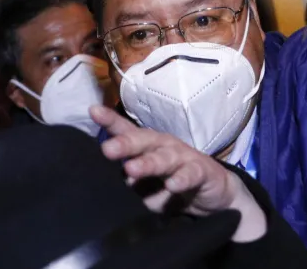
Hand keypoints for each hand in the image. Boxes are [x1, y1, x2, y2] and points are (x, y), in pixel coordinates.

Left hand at [92, 106, 266, 241]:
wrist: (213, 195)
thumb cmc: (173, 185)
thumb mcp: (145, 187)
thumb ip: (127, 184)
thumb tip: (106, 183)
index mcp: (147, 147)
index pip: (127, 131)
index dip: (111, 121)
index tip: (93, 111)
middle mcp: (164, 146)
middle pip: (144, 140)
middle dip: (126, 144)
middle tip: (108, 150)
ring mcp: (184, 157)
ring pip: (165, 157)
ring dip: (149, 163)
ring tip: (132, 169)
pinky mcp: (202, 172)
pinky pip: (191, 174)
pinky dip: (182, 179)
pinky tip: (172, 185)